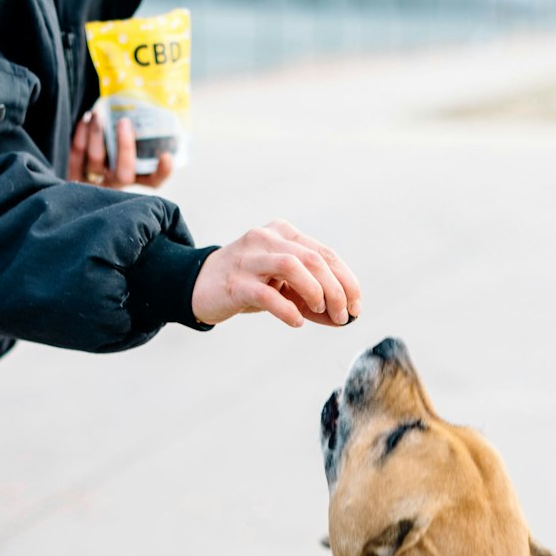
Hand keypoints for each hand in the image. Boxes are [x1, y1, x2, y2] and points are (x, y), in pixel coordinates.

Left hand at [67, 112, 172, 188]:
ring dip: (98, 135)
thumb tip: (138, 107)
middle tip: (124, 122)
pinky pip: (76, 156)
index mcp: (132, 180)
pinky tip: (85, 120)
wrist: (66, 176)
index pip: (152, 182)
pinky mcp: (72, 176)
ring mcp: (93, 184)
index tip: (166, 156)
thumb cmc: (104, 146)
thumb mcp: (119, 144)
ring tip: (99, 115)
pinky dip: (81, 135)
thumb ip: (132, 132)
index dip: (161, 173)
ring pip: (97, 162)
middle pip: (124, 175)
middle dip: (125, 147)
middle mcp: (114, 186)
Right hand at [191, 220, 361, 328]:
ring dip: (315, 291)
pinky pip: (266, 293)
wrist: (198, 286)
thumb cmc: (247, 285)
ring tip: (320, 311)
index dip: (347, 281)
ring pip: (292, 266)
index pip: (326, 254)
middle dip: (336, 290)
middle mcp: (267, 239)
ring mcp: (249, 258)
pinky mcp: (235, 282)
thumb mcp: (282, 286)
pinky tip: (297, 321)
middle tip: (343, 316)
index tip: (357, 307)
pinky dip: (287, 309)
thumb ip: (311, 298)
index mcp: (284, 233)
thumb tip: (344, 318)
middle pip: (313, 259)